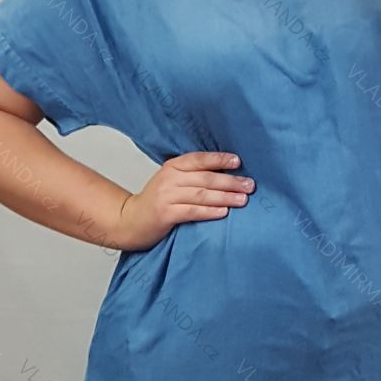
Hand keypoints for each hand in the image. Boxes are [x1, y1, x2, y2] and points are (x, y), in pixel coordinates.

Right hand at [114, 151, 254, 250]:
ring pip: (202, 194)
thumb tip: (228, 174)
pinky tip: (223, 212)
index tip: (238, 162)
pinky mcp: (165, 214)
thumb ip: (193, 176)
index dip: (219, 159)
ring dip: (225, 197)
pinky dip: (209, 211)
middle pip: (205, 178)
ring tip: (243, 200)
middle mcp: (169, 178)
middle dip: (230, 181)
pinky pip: (192, 211)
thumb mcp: (172, 181)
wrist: (130, 221)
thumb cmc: (158, 202)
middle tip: (250, 185)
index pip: (199, 159)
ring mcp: (166, 196)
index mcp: (173, 166)